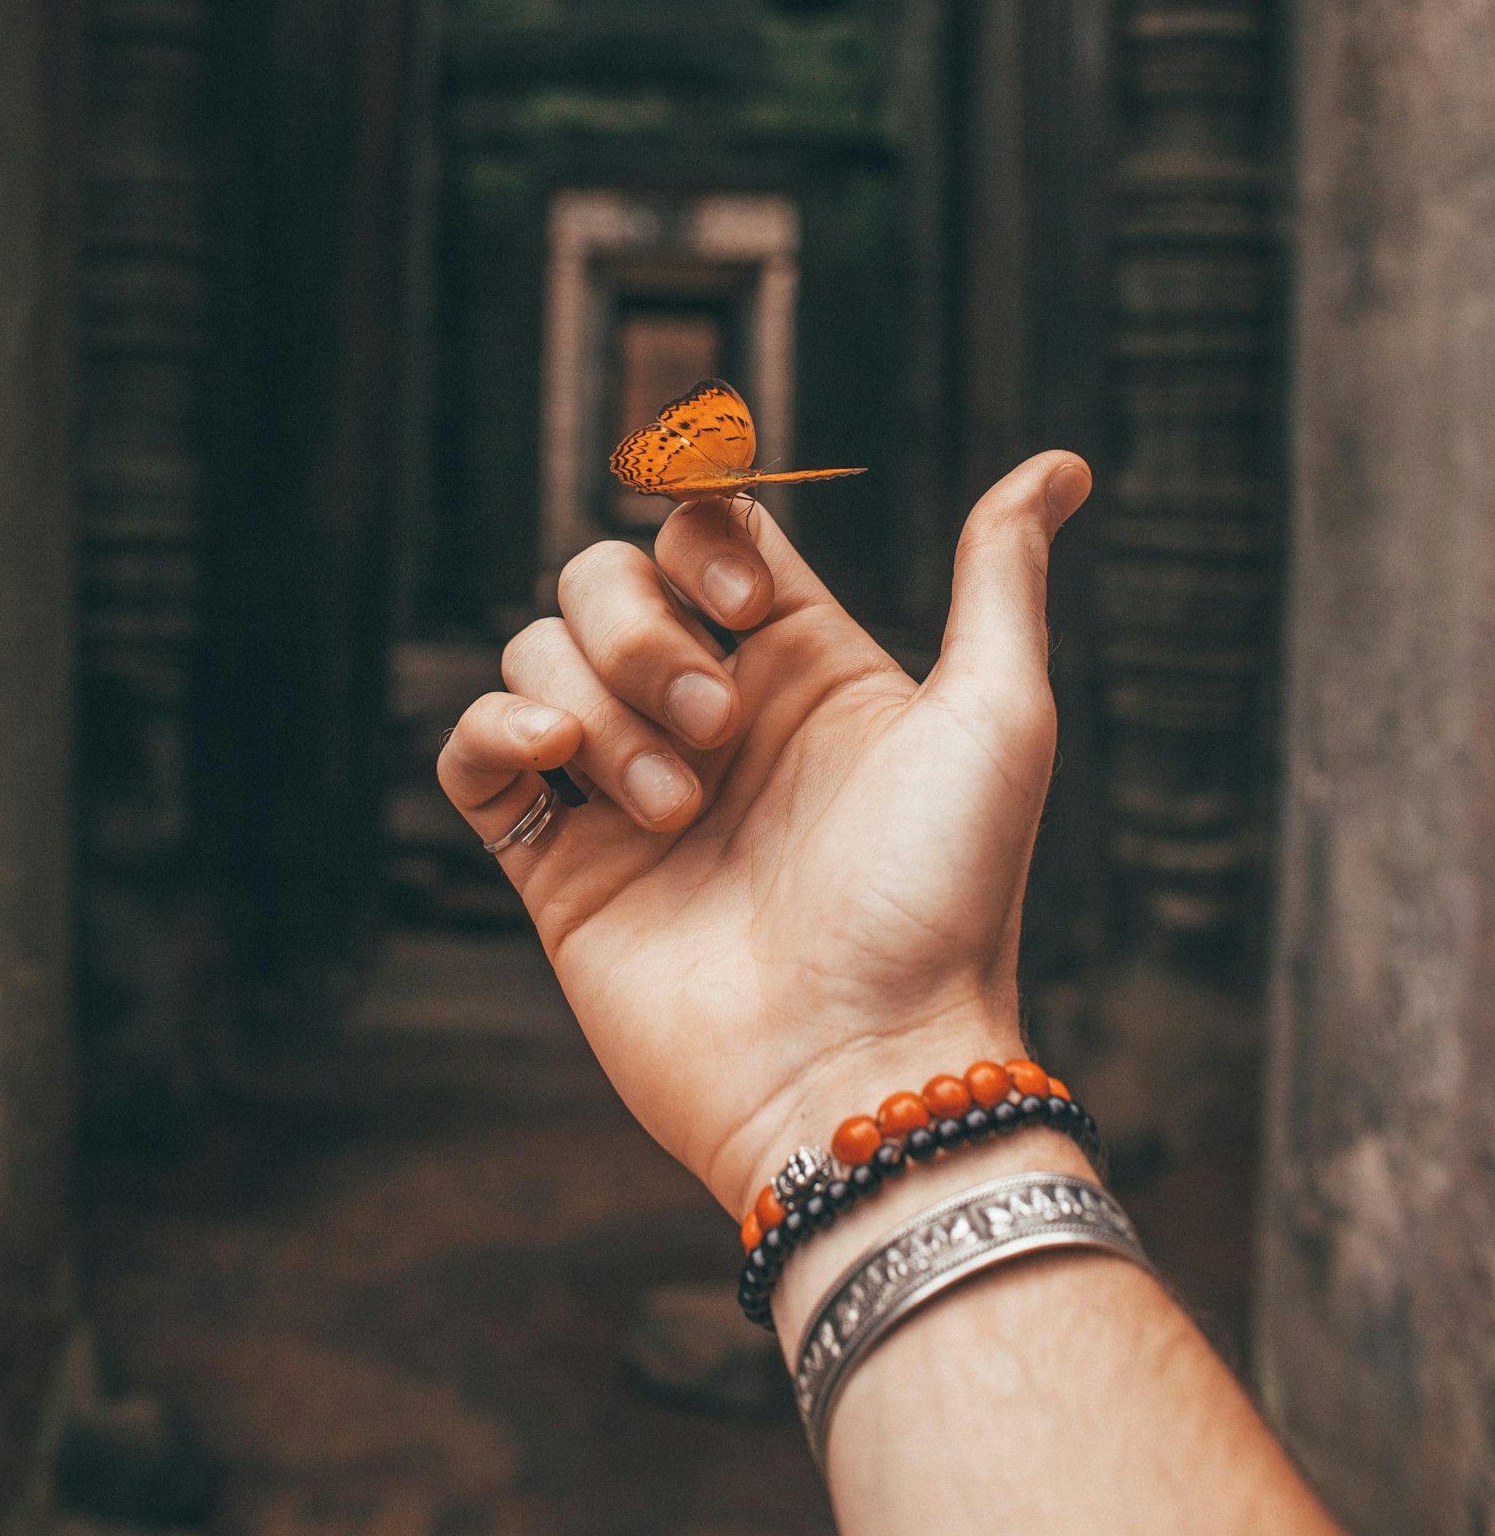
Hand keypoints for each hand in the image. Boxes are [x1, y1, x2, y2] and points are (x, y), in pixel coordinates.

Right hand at [438, 451, 1090, 1219]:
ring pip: (539, 655)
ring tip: (672, 807)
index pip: (705, 534)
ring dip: (596, 706)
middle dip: (643, 633)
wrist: (860, 1069)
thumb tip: (1062, 466)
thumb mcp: (996, 716)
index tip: (747, 607)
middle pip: (604, 579)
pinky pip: (474, 755)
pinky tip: (556, 763)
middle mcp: (708, 716)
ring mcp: (625, 790)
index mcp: (800, 669)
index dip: (702, 541)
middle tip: (717, 736)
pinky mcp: (558, 868)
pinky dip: (494, 732)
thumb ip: (999, 576)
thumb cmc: (944, 898)